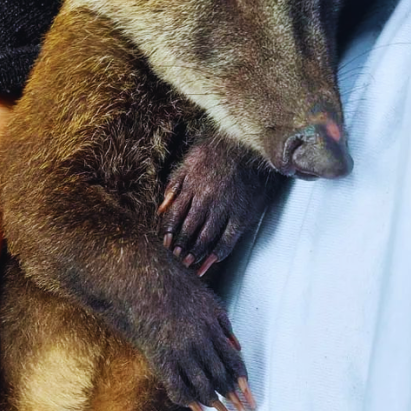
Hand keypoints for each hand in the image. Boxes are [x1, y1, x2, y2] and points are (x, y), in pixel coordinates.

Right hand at [142, 272, 254, 410]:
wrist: (143, 283)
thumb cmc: (175, 288)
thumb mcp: (207, 301)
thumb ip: (224, 325)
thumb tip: (237, 347)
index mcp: (212, 328)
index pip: (233, 361)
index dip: (242, 381)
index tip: (249, 396)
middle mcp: (199, 342)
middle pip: (221, 377)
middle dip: (234, 397)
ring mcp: (180, 352)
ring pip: (202, 385)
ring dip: (215, 403)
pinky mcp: (161, 358)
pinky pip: (177, 386)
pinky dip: (188, 401)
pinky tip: (196, 410)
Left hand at [159, 137, 276, 275]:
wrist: (250, 144)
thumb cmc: (217, 151)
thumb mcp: (189, 161)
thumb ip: (174, 185)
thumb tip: (160, 208)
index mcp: (191, 188)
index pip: (174, 217)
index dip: (168, 233)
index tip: (164, 245)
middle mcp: (206, 200)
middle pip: (188, 230)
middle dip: (179, 247)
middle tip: (174, 261)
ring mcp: (225, 209)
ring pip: (205, 237)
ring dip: (195, 253)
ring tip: (188, 266)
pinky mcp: (242, 215)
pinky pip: (229, 239)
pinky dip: (218, 253)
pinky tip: (211, 262)